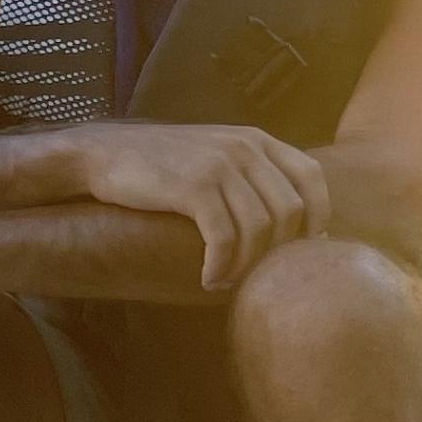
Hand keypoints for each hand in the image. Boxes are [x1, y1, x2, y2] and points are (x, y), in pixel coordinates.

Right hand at [64, 122, 328, 289]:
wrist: (103, 154)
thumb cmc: (161, 164)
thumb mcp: (215, 155)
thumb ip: (251, 175)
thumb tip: (289, 220)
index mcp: (256, 139)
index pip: (311, 176)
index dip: (318, 216)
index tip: (304, 249)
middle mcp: (245, 148)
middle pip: (290, 210)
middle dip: (279, 250)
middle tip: (257, 275)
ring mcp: (220, 165)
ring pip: (261, 228)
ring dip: (246, 265)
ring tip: (226, 282)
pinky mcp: (194, 187)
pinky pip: (225, 237)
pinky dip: (222, 266)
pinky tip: (209, 278)